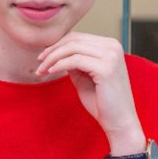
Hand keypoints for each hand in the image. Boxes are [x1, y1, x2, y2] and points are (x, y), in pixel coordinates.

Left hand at [36, 32, 143, 153]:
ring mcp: (111, 56)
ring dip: (52, 58)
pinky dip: (59, 64)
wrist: (118, 121)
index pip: (77, 37)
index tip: (42, 57)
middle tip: (39, 62)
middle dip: (52, 50)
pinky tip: (51, 72)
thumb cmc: (101, 101)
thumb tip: (55, 52)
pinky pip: (75, 60)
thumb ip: (73, 62)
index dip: (57, 45)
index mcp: (110, 46)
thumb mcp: (84, 76)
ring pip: (72, 48)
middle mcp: (113, 47)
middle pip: (73, 40)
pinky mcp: (106, 68)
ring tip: (42, 70)